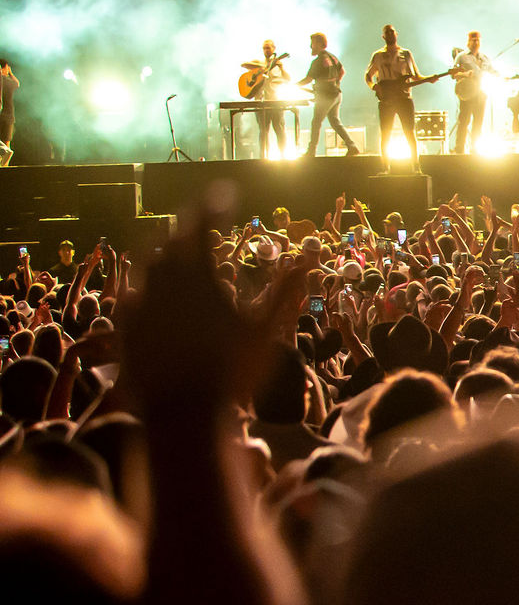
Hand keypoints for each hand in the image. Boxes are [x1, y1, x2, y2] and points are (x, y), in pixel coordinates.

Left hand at [123, 195, 309, 407]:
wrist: (181, 411)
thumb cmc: (231, 371)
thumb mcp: (266, 330)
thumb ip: (284, 290)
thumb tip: (308, 258)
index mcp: (197, 273)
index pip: (201, 221)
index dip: (215, 202)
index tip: (228, 193)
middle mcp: (162, 278)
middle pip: (172, 236)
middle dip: (189, 224)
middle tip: (204, 221)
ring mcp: (139, 299)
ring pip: (148, 258)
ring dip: (167, 248)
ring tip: (181, 250)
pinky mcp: (125, 321)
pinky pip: (133, 287)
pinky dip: (148, 278)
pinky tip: (157, 287)